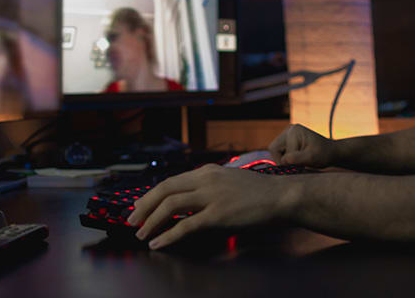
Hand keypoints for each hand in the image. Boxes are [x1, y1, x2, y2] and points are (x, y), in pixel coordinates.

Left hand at [126, 164, 291, 249]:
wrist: (282, 196)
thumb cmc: (260, 193)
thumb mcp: (230, 182)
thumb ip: (209, 187)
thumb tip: (191, 201)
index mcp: (208, 171)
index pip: (171, 181)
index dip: (152, 194)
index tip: (140, 206)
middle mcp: (206, 179)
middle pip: (165, 189)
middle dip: (144, 206)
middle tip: (131, 220)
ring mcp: (212, 196)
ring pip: (171, 205)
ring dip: (151, 220)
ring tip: (140, 233)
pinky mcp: (218, 215)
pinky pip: (186, 225)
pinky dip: (168, 235)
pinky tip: (159, 244)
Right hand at [268, 123, 335, 167]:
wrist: (331, 152)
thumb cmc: (323, 155)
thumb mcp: (311, 158)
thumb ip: (296, 158)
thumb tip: (283, 161)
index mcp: (293, 131)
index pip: (277, 150)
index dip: (283, 162)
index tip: (296, 168)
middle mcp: (289, 129)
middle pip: (274, 148)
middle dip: (282, 160)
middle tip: (294, 167)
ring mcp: (289, 133)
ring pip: (276, 150)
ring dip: (284, 159)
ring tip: (298, 163)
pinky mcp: (290, 138)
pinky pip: (281, 150)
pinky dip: (286, 157)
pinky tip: (298, 160)